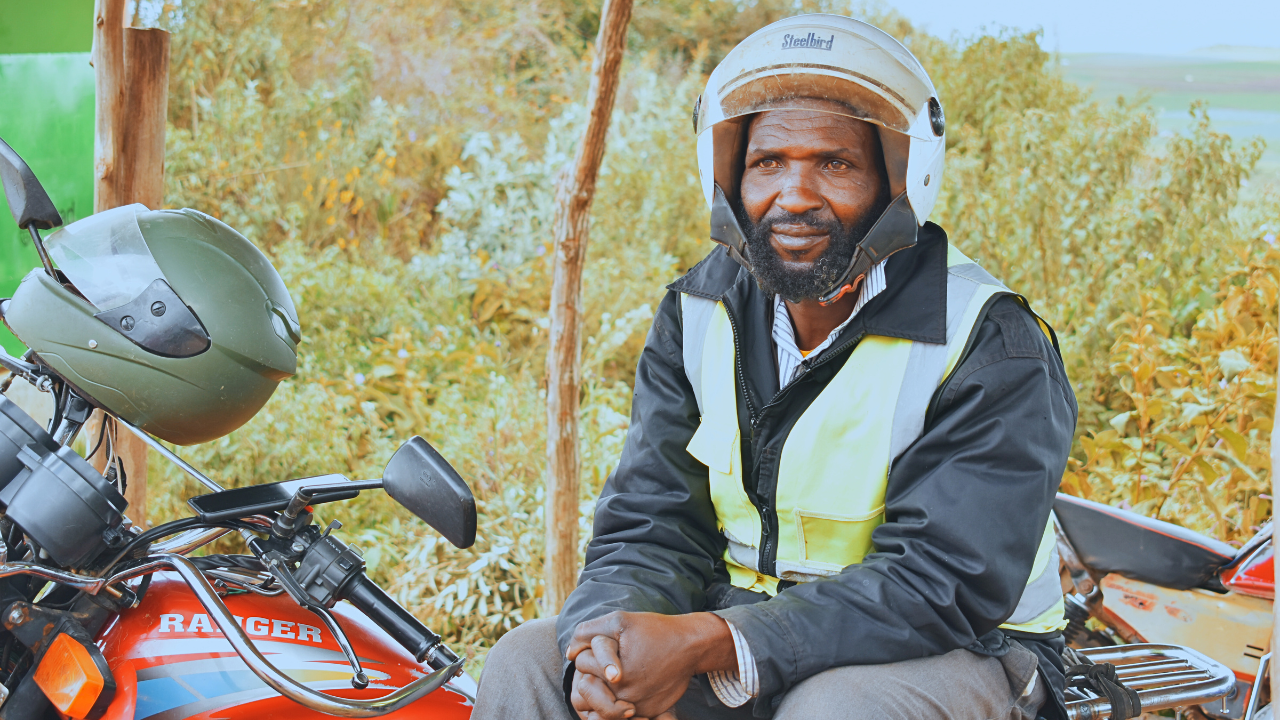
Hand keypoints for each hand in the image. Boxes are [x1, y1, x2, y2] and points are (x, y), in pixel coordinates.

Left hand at [567, 611, 735, 718]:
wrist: (691, 646)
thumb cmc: (654, 630)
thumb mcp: (619, 621)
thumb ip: (587, 632)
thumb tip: (570, 653)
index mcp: (615, 676)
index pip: (582, 666)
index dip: (589, 651)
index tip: (606, 644)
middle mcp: (626, 697)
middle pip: (587, 692)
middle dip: (591, 674)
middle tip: (605, 663)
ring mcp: (639, 708)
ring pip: (603, 708)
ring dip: (601, 693)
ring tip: (612, 676)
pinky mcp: (649, 713)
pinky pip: (624, 715)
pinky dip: (620, 702)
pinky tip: (629, 685)